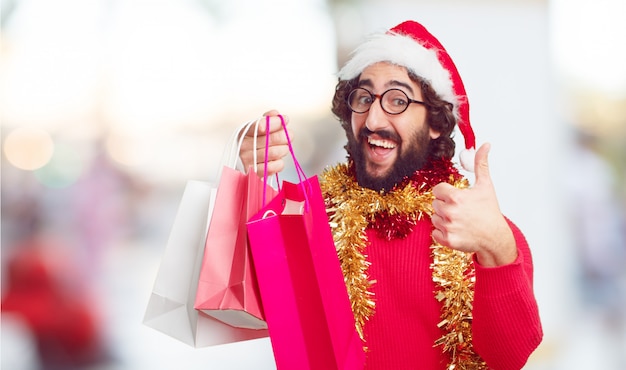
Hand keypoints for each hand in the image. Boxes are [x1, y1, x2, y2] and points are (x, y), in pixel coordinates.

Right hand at [239, 110, 290, 176]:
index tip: (283, 120)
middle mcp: (243, 147)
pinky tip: (277, 159)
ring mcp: (248, 161)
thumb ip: (268, 119)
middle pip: (270, 139)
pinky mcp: (255, 174)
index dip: (274, 123)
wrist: (244, 164)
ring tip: (284, 147)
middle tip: (289, 135)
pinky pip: (274, 167)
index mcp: (244, 133)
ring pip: (274, 153)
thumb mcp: (257, 129)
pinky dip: (280, 162)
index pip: (258, 126)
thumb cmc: (254, 143)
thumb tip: (279, 116)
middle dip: (284, 136)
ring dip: (284, 149)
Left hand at [431, 143, 517, 266]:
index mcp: (455, 197)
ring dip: (444, 218)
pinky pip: (434, 232)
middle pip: (435, 203)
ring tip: (460, 220)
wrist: (495, 237)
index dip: (447, 192)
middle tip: (461, 210)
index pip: (437, 189)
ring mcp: (447, 227)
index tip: (457, 197)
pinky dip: (442, 232)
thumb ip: (481, 164)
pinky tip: (456, 230)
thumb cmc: (490, 211)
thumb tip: (485, 145)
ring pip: (434, 217)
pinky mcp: (447, 240)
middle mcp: (449, 212)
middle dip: (445, 205)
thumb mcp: (486, 186)